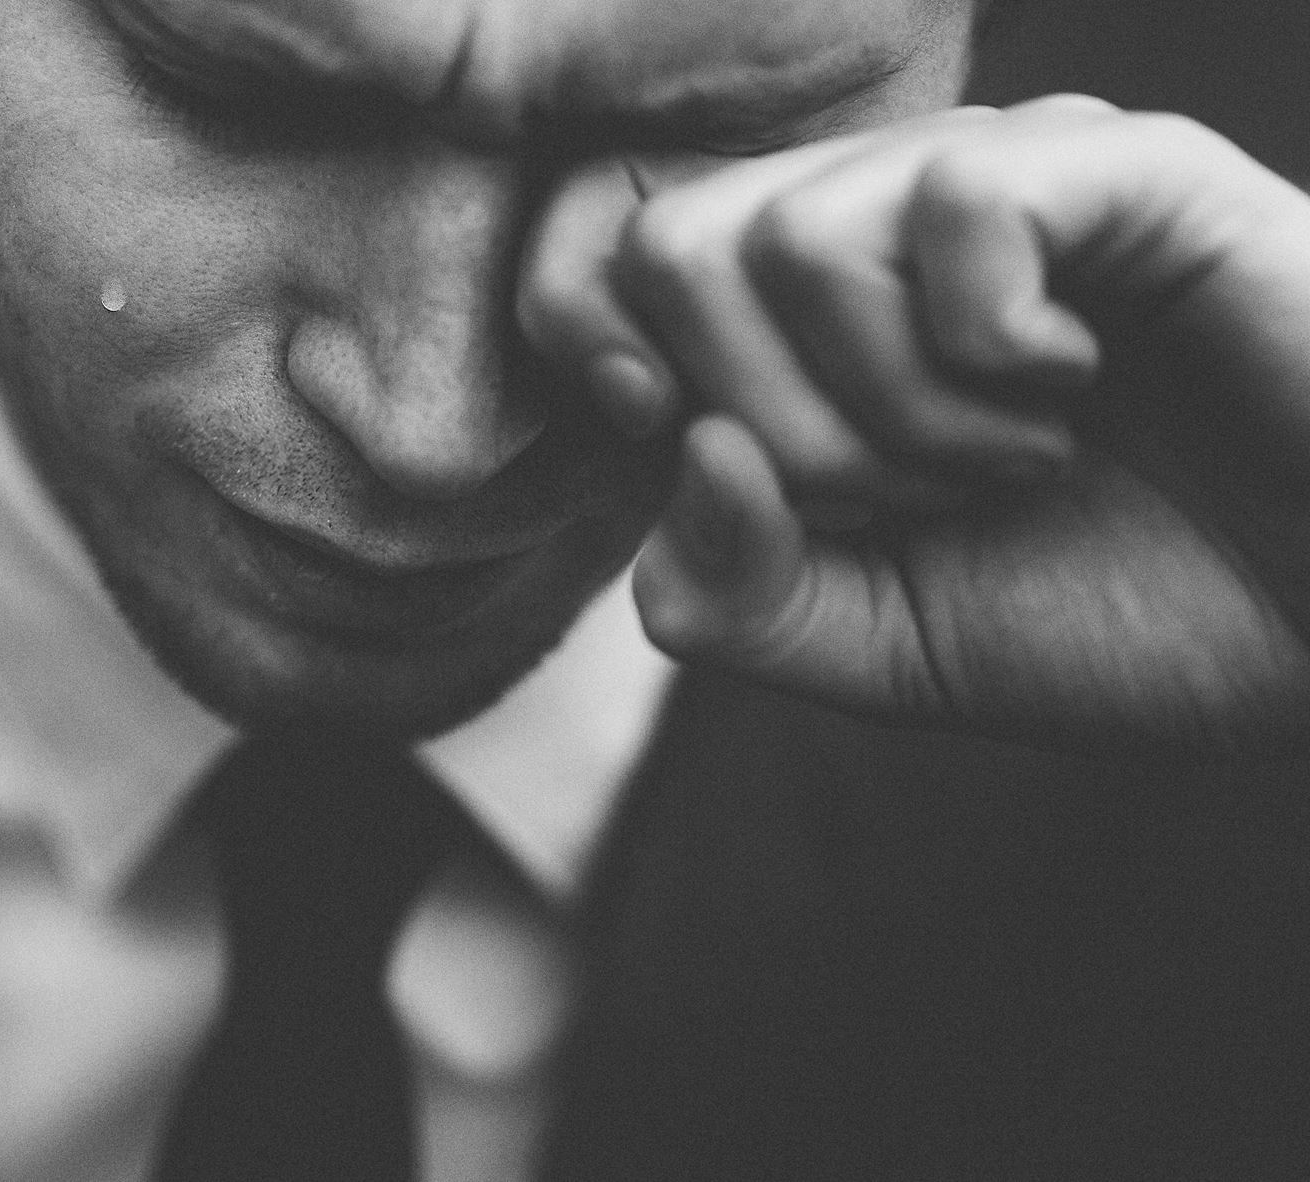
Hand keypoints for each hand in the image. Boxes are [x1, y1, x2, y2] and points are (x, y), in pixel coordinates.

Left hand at [519, 96, 1309, 753]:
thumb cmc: (1121, 616)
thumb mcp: (877, 647)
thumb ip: (734, 591)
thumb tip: (681, 443)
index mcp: (808, 323)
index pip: (602, 259)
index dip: (595, 356)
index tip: (695, 456)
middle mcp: (885, 228)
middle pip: (673, 249)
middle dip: (773, 427)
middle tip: (915, 495)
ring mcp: (1002, 185)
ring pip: (792, 236)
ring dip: (893, 411)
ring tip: (1017, 459)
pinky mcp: (1122, 170)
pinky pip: (954, 201)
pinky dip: (989, 348)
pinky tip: (1074, 386)